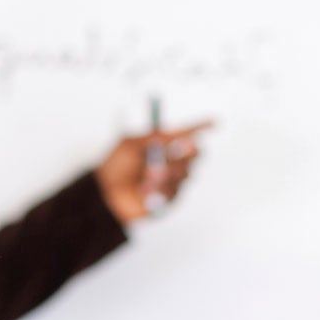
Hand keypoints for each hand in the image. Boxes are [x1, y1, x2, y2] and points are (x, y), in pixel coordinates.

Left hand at [95, 121, 210, 223]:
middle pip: (195, 153)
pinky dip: (162, 187)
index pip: (186, 134)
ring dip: (168, 172)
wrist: (105, 195)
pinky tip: (145, 189)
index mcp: (161, 144)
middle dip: (188, 150)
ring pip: (187, 172)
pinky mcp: (169, 197)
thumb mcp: (132, 144)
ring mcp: (171, 180)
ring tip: (148, 175)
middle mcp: (169, 161)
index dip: (201, 127)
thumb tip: (179, 132)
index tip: (214, 122)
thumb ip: (156, 136)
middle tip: (180, 148)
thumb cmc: (114, 168)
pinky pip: (176, 189)